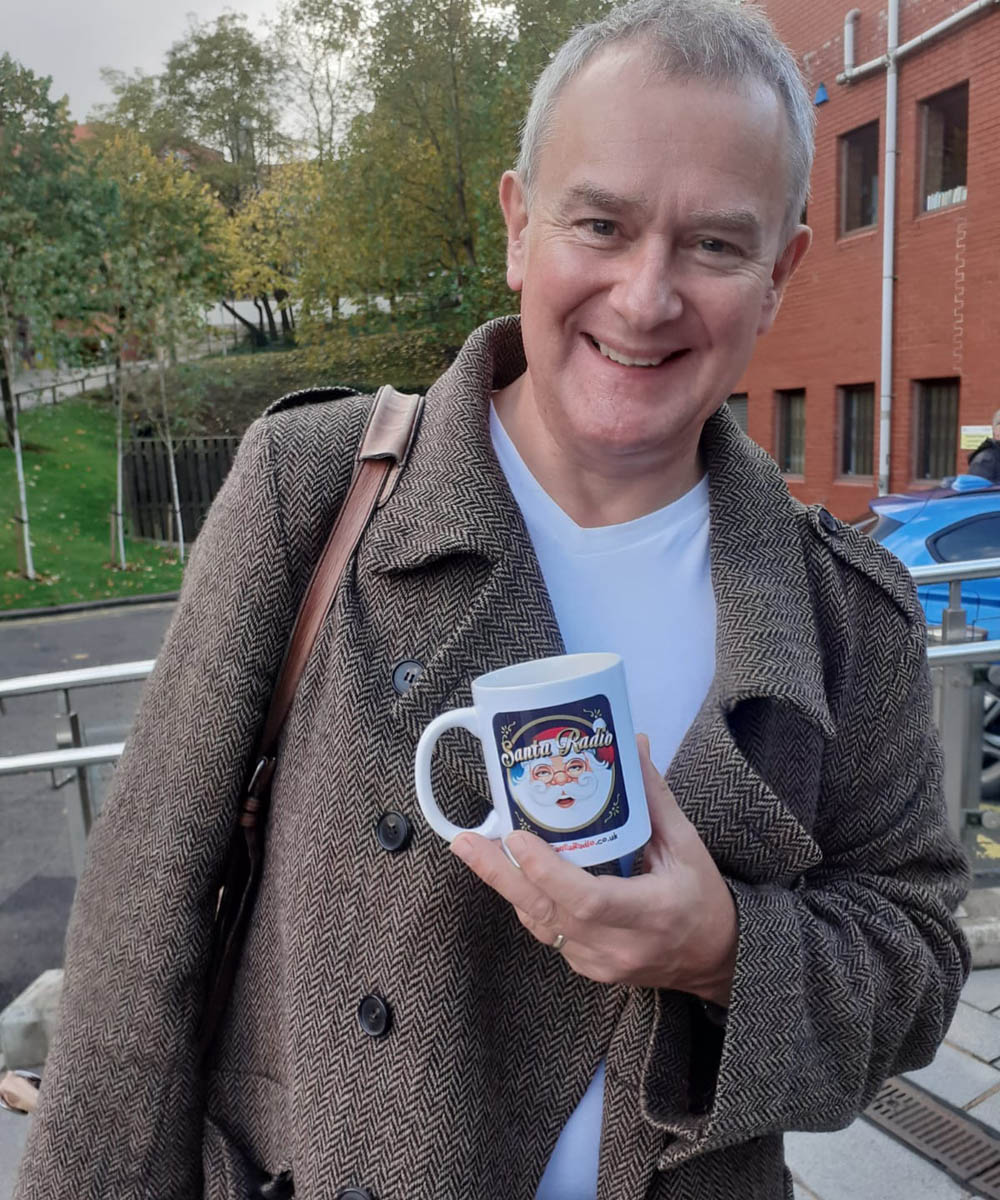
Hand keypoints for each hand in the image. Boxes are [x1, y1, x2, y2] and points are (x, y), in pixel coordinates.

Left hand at [450, 734, 737, 1006]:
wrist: (714, 960)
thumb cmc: (702, 897)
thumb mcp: (687, 845)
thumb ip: (654, 797)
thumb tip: (631, 743)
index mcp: (652, 912)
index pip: (588, 900)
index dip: (548, 872)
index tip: (517, 839)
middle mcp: (620, 945)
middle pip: (548, 913)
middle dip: (501, 875)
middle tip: (466, 842)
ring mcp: (600, 963)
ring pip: (540, 924)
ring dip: (504, 884)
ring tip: (471, 847)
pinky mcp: (587, 968)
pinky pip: (547, 932)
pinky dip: (526, 900)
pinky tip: (504, 870)